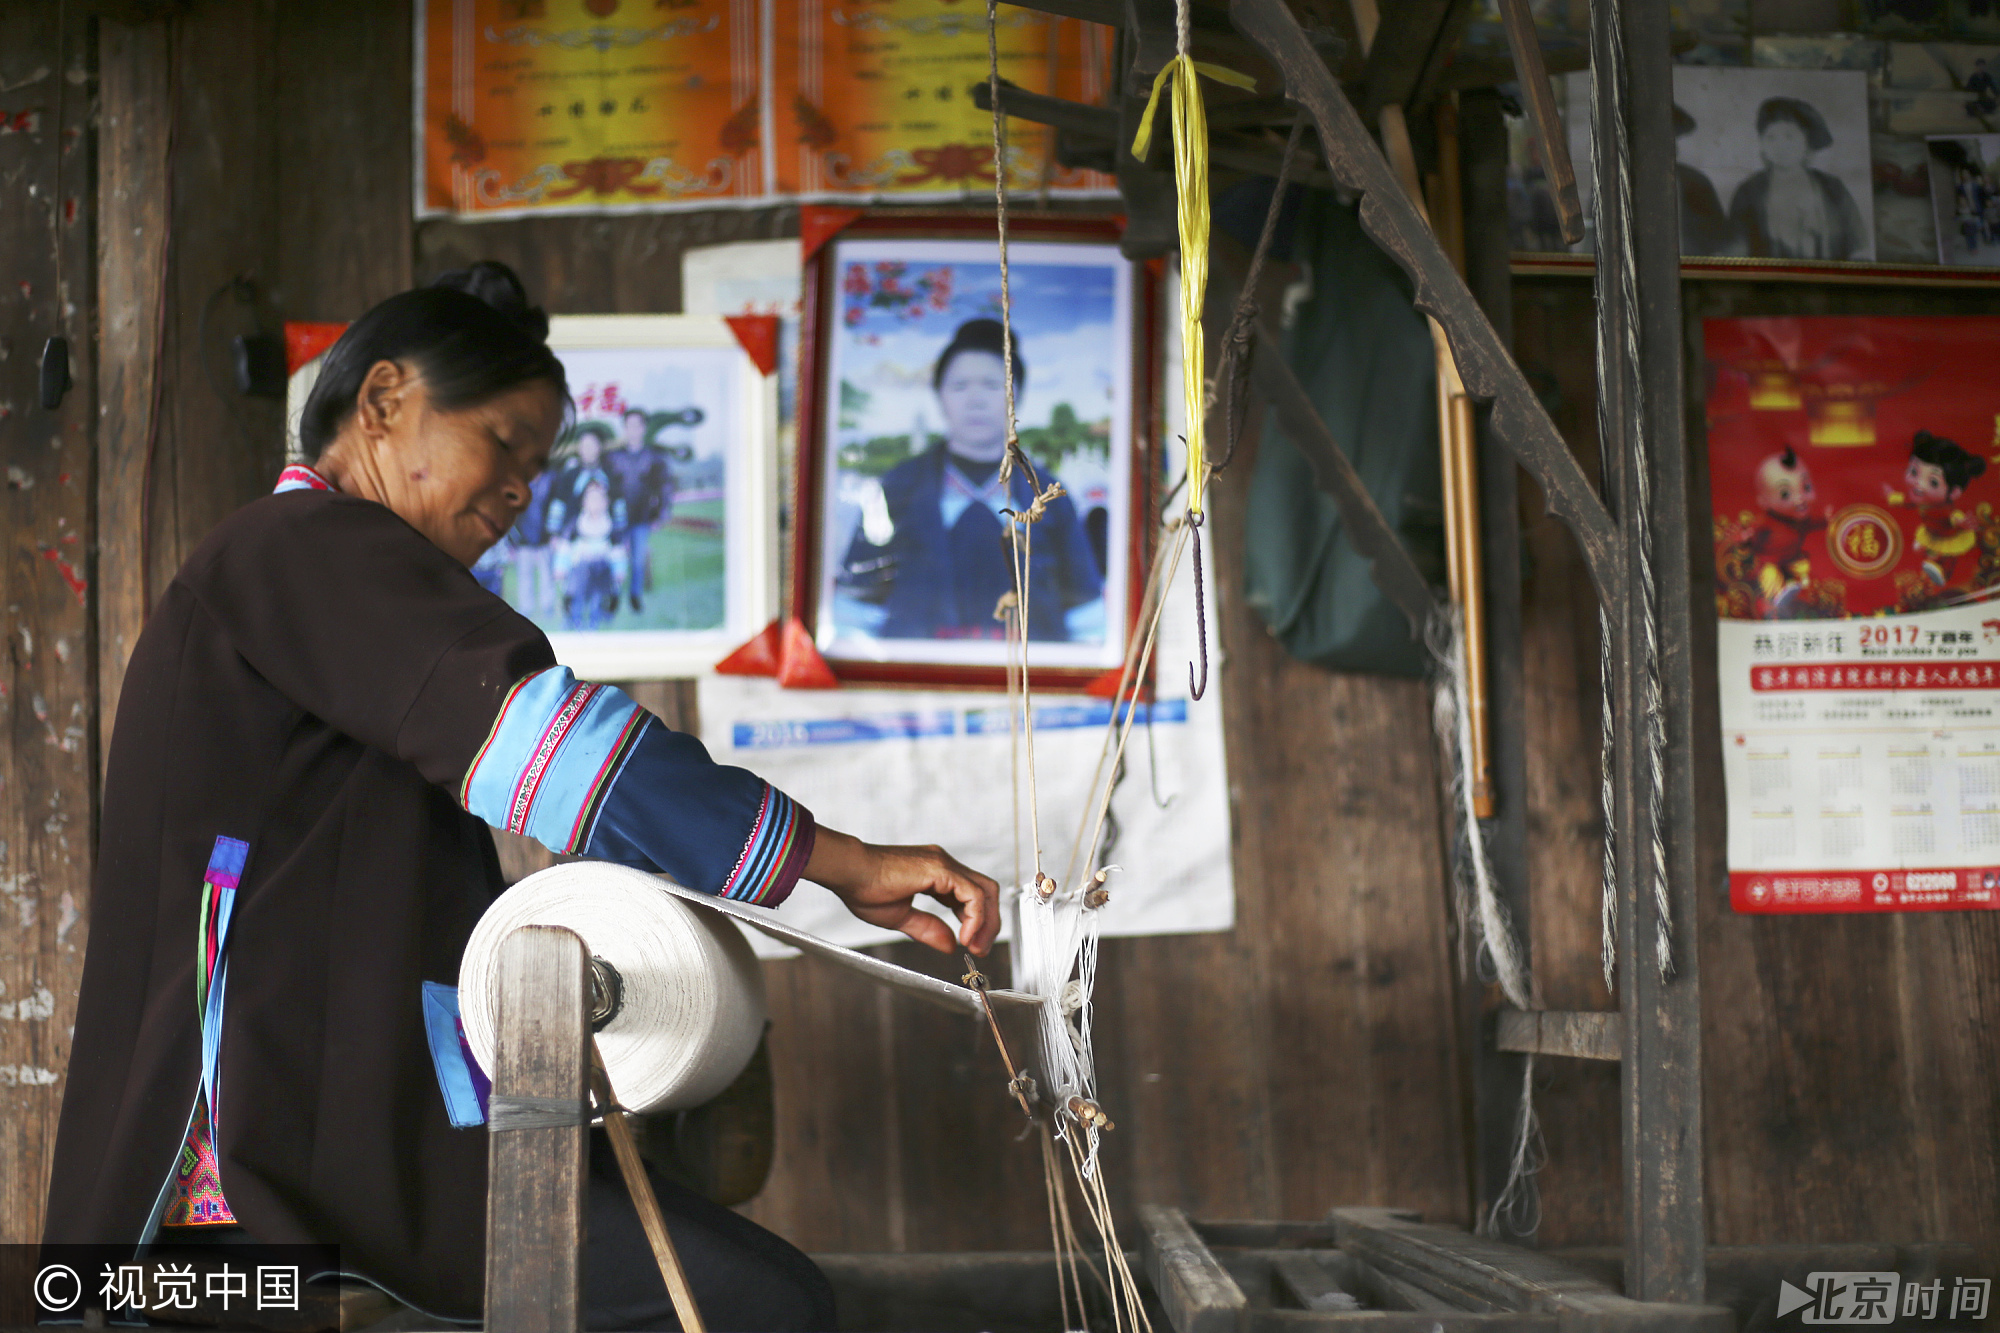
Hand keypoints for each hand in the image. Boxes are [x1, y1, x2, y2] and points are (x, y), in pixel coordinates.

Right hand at [803, 827, 1000, 954]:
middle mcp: (944, 864)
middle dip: (989, 923)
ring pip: (985, 890)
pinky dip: (975, 917)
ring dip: (986, 922)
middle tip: (981, 950)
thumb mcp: (902, 916)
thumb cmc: (864, 889)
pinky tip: (965, 937)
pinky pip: (973, 895)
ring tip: (976, 947)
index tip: (971, 944)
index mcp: (935, 873)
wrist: (849, 872)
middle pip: (986, 891)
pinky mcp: (942, 869)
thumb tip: (951, 945)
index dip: (976, 921)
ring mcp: (945, 864)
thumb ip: (928, 928)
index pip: (970, 896)